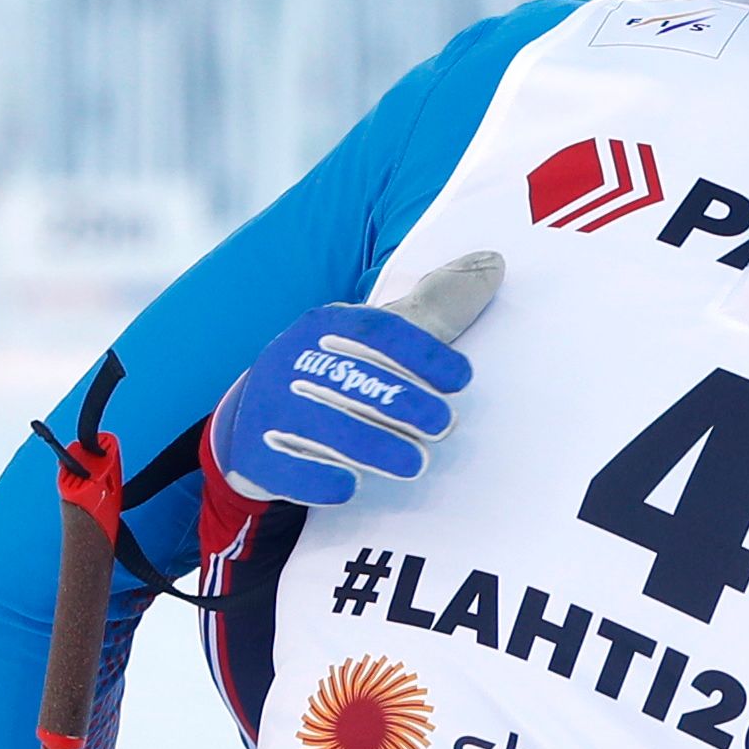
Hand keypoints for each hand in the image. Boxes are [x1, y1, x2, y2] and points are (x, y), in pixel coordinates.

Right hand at [209, 254, 504, 505]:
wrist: (254, 421)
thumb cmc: (338, 372)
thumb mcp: (377, 336)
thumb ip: (437, 307)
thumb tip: (494, 264)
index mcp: (326, 325)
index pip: (378, 329)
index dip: (424, 353)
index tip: (461, 378)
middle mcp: (294, 359)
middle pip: (354, 379)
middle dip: (404, 404)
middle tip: (442, 425)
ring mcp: (271, 407)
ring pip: (326, 427)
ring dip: (375, 447)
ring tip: (414, 463)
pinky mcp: (258, 456)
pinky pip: (291, 470)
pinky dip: (322, 480)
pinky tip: (350, 484)